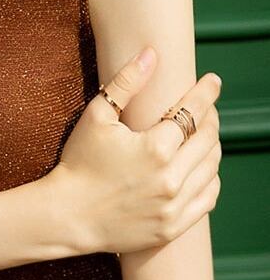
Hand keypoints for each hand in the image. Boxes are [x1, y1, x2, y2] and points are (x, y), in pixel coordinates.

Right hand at [46, 46, 222, 254]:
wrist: (67, 214)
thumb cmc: (78, 161)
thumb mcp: (96, 117)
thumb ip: (126, 83)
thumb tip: (151, 53)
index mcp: (155, 148)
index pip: (192, 113)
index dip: (205, 93)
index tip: (212, 80)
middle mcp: (171, 178)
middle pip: (207, 139)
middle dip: (210, 118)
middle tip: (205, 108)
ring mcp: (174, 206)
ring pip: (211, 168)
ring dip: (211, 147)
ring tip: (201, 135)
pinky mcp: (173, 226)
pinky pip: (208, 198)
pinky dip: (210, 179)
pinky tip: (200, 168)